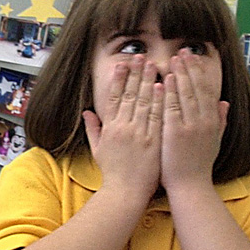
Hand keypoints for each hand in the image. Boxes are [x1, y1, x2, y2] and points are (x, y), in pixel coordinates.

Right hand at [83, 56, 162, 200]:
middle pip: (130, 95)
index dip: (119, 79)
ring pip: (144, 102)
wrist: (124, 194)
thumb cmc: (112, 173)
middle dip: (135, 74)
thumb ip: (93, 129)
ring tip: (153, 64)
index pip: (114, 98)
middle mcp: (123, 128)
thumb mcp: (98, 150)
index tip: (123, 64)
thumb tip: (87, 112)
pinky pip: (157, 117)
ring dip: (148, 81)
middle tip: (140, 56)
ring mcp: (138, 134)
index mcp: (110, 128)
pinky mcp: (152, 142)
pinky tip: (162, 86)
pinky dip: (159, 101)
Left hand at [161, 46, 228, 190]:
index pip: (207, 90)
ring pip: (186, 94)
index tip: (194, 58)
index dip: (200, 72)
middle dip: (190, 67)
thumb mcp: (215, 141)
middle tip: (182, 51)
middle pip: (197, 88)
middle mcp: (204, 121)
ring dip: (180, 74)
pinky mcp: (175, 133)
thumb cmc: (199, 166)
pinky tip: (165, 80)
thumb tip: (225, 102)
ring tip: (173, 59)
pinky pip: (172, 108)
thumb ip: (220, 120)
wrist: (191, 187)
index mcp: (213, 121)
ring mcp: (190, 126)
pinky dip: (169, 92)